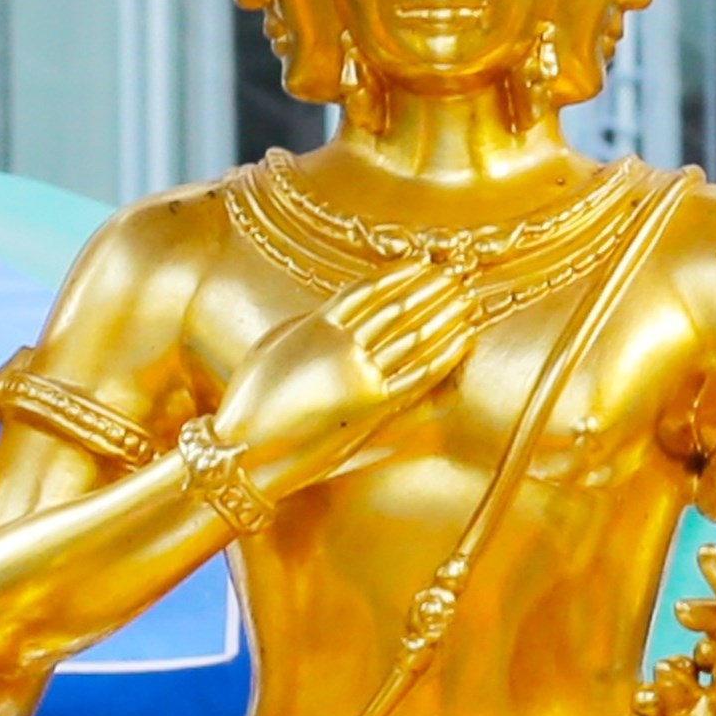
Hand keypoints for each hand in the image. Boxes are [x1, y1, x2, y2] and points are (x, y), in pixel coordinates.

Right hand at [208, 257, 479, 490]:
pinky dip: (446, 354)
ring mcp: (360, 376)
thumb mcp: (273, 345)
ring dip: (445, 315)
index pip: (369, 289)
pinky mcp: (375, 408)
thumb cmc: (253, 401)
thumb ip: (308, 323)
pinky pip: (421, 375)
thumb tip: (335, 312)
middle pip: (398, 306)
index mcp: (316, 324)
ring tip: (466, 300)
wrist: (249, 451)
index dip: (401, 274)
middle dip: (431, 288)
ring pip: (415, 336)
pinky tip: (463, 338)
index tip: (423, 263)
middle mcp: (342, 345)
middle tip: (456, 275)